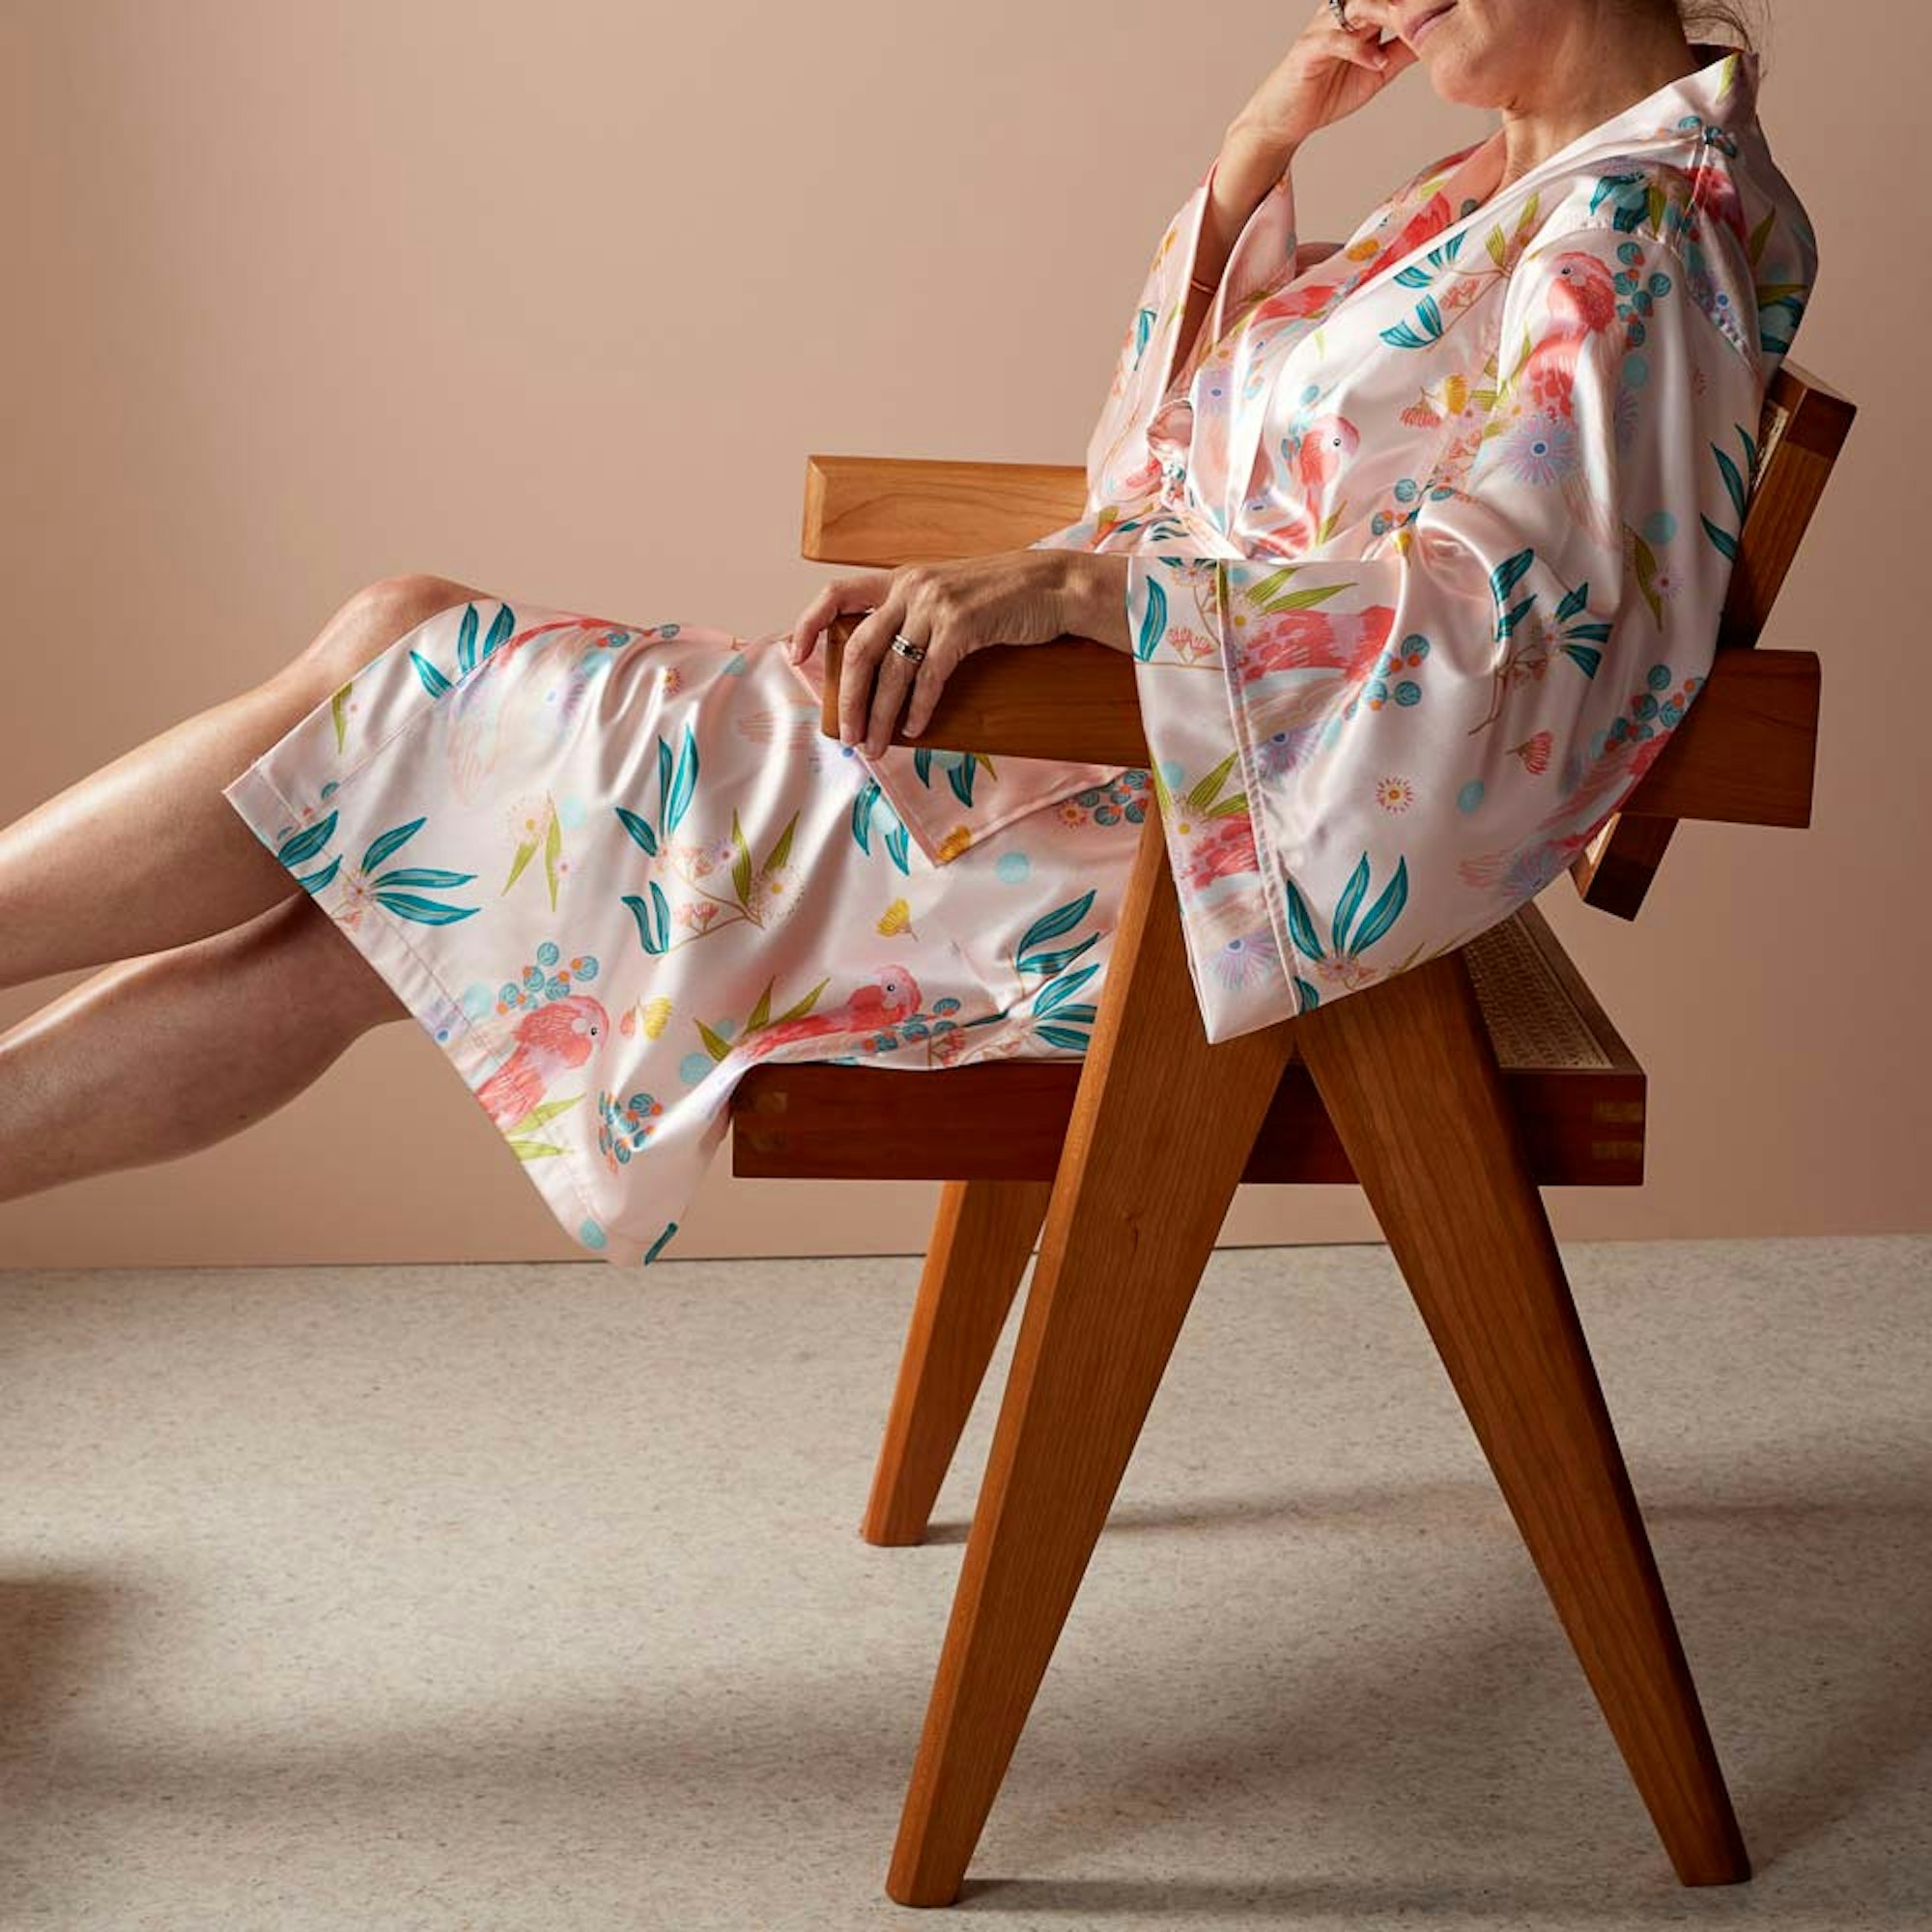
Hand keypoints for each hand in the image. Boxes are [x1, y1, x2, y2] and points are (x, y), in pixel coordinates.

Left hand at [819, 548, 1099, 760]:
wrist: (1055, 586)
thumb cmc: (1005, 600)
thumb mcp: (951, 596)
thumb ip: (917, 618)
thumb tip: (888, 671)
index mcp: (902, 579)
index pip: (837, 593)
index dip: (809, 624)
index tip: (796, 656)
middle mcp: (911, 586)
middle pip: (860, 649)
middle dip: (849, 699)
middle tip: (850, 736)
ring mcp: (936, 604)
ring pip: (892, 670)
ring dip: (880, 716)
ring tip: (876, 746)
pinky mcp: (962, 625)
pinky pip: (929, 677)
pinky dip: (917, 708)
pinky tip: (914, 730)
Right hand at [1229, 1, 1419, 154]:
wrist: (1285, 119)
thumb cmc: (1327, 92)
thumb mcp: (1377, 70)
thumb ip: (1402, 51)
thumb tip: (1435, 39)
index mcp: (1360, 14)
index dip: (1410, 2)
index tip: (1441, 4)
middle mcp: (1342, 13)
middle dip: (1401, 1)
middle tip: (1430, 5)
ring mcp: (1324, 28)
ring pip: (1359, 8)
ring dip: (1386, 13)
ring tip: (1410, 25)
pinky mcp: (1308, 50)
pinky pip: (1336, 41)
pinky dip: (1359, 51)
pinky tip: (1376, 62)